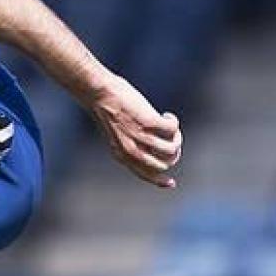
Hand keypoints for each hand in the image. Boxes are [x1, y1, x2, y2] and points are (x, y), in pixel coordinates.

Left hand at [87, 73, 182, 188]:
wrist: (98, 92)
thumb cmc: (105, 107)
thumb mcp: (115, 133)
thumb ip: (129, 142)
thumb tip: (151, 142)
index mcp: (121, 155)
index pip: (145, 175)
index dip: (160, 181)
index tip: (172, 183)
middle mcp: (131, 150)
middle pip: (163, 164)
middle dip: (174, 154)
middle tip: (173, 139)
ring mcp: (141, 137)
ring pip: (171, 148)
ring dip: (177, 137)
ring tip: (170, 124)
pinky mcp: (149, 122)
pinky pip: (172, 129)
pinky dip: (173, 123)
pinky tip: (167, 115)